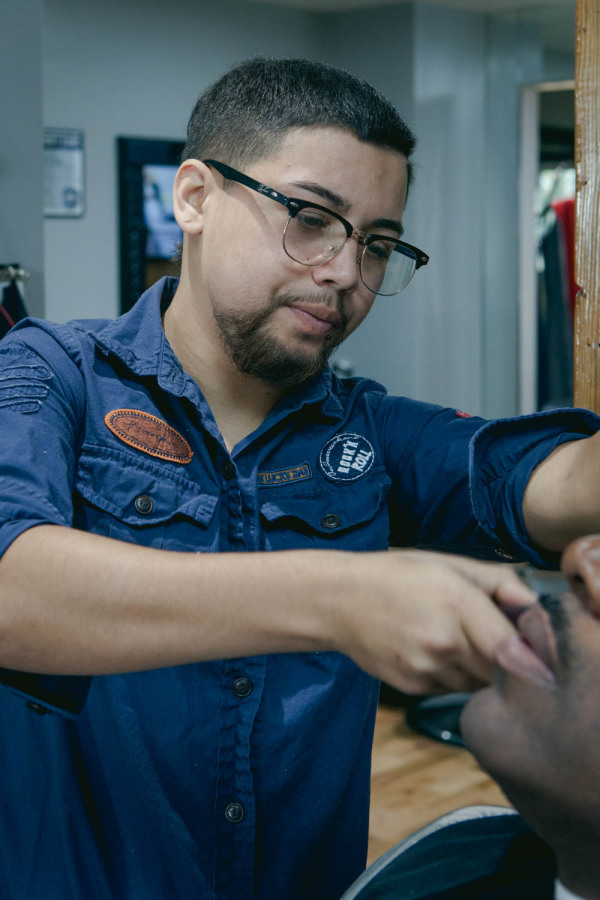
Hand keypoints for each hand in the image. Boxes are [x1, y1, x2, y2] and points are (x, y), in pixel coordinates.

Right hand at [330, 549, 535, 694]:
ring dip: (477, 668)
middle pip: (499, 669)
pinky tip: (430, 650)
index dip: (526, 648)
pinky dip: (451, 674)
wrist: (336, 601)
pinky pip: (450, 688)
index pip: (513, 646)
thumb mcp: (446, 562)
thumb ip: (498, 581)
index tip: (525, 642)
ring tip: (453, 639)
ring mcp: (426, 669)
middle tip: (489, 636)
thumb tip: (532, 606)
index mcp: (457, 603)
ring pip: (476, 682)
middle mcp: (444, 641)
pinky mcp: (412, 687)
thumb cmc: (395, 575)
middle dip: (504, 658)